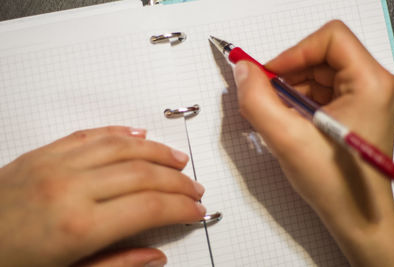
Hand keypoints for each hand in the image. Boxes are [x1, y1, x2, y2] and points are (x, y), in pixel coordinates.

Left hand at [0, 126, 205, 266]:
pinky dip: (120, 132)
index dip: (181, 208)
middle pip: (143, 173)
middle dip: (177, 181)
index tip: (197, 210)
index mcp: (78, 227)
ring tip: (178, 159)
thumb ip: (116, 265)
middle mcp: (70, 187)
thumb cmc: (9, 264)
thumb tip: (155, 256)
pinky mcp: (43, 153)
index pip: (150, 207)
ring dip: (157, 151)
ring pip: (122, 147)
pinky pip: (90, 134)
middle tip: (195, 188)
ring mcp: (56, 164)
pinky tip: (138, 135)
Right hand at [234, 20, 393, 266]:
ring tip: (277, 115)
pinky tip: (287, 121)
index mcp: (370, 84)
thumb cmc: (335, 183)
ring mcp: (366, 97)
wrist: (354, 214)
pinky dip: (297, 100)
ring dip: (290, 89)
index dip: (293, 52)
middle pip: (321, 55)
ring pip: (317, 73)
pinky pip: (319, 90)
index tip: (269, 75)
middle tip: (265, 96)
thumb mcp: (286, 138)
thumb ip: (256, 100)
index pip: (330, 38)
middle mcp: (374, 85)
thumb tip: (243, 71)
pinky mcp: (355, 108)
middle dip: (288, 73)